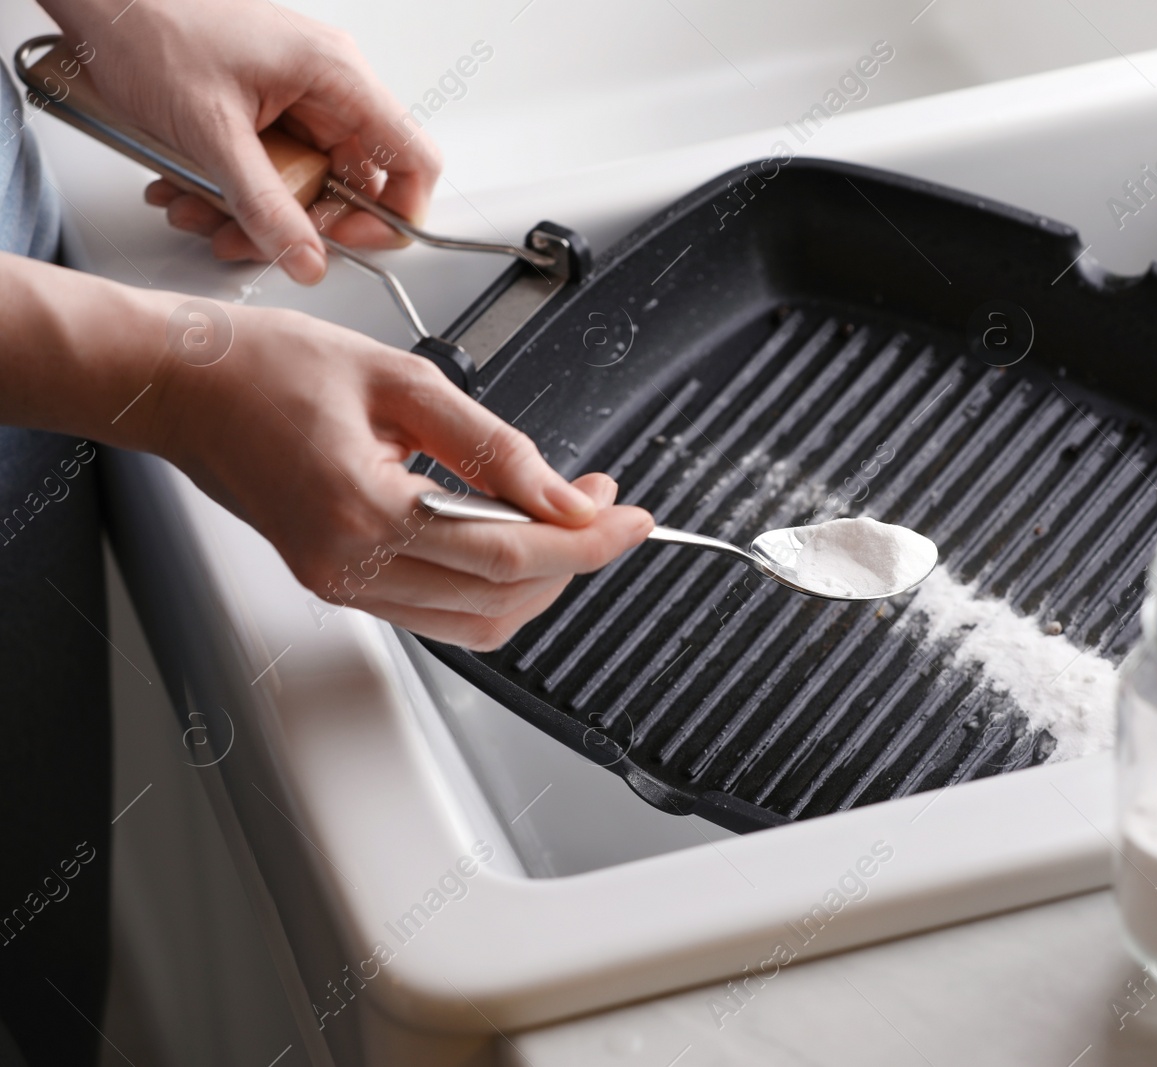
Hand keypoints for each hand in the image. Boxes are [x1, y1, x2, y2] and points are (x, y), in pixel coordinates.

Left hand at [43, 0, 439, 282]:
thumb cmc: (149, 27)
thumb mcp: (210, 132)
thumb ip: (265, 206)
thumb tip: (309, 260)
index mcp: (337, 76)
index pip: (413, 160)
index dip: (395, 215)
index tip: (349, 243)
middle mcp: (328, 84)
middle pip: (352, 182)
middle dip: (299, 223)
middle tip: (256, 240)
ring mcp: (298, 93)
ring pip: (305, 181)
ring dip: (255, 212)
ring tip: (201, 213)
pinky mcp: (267, 103)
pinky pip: (272, 165)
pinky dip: (235, 189)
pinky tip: (191, 190)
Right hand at [148, 301, 652, 650]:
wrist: (182, 386)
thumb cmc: (268, 367)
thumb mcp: (402, 380)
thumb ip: (494, 445)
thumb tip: (565, 494)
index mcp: (363, 512)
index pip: (509, 553)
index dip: (587, 542)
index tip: (634, 518)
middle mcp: (348, 568)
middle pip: (501, 598)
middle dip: (573, 558)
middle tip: (605, 504)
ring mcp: (340, 586)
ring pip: (475, 620)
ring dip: (538, 578)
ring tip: (569, 516)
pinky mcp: (338, 585)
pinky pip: (439, 611)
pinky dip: (492, 584)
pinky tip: (514, 535)